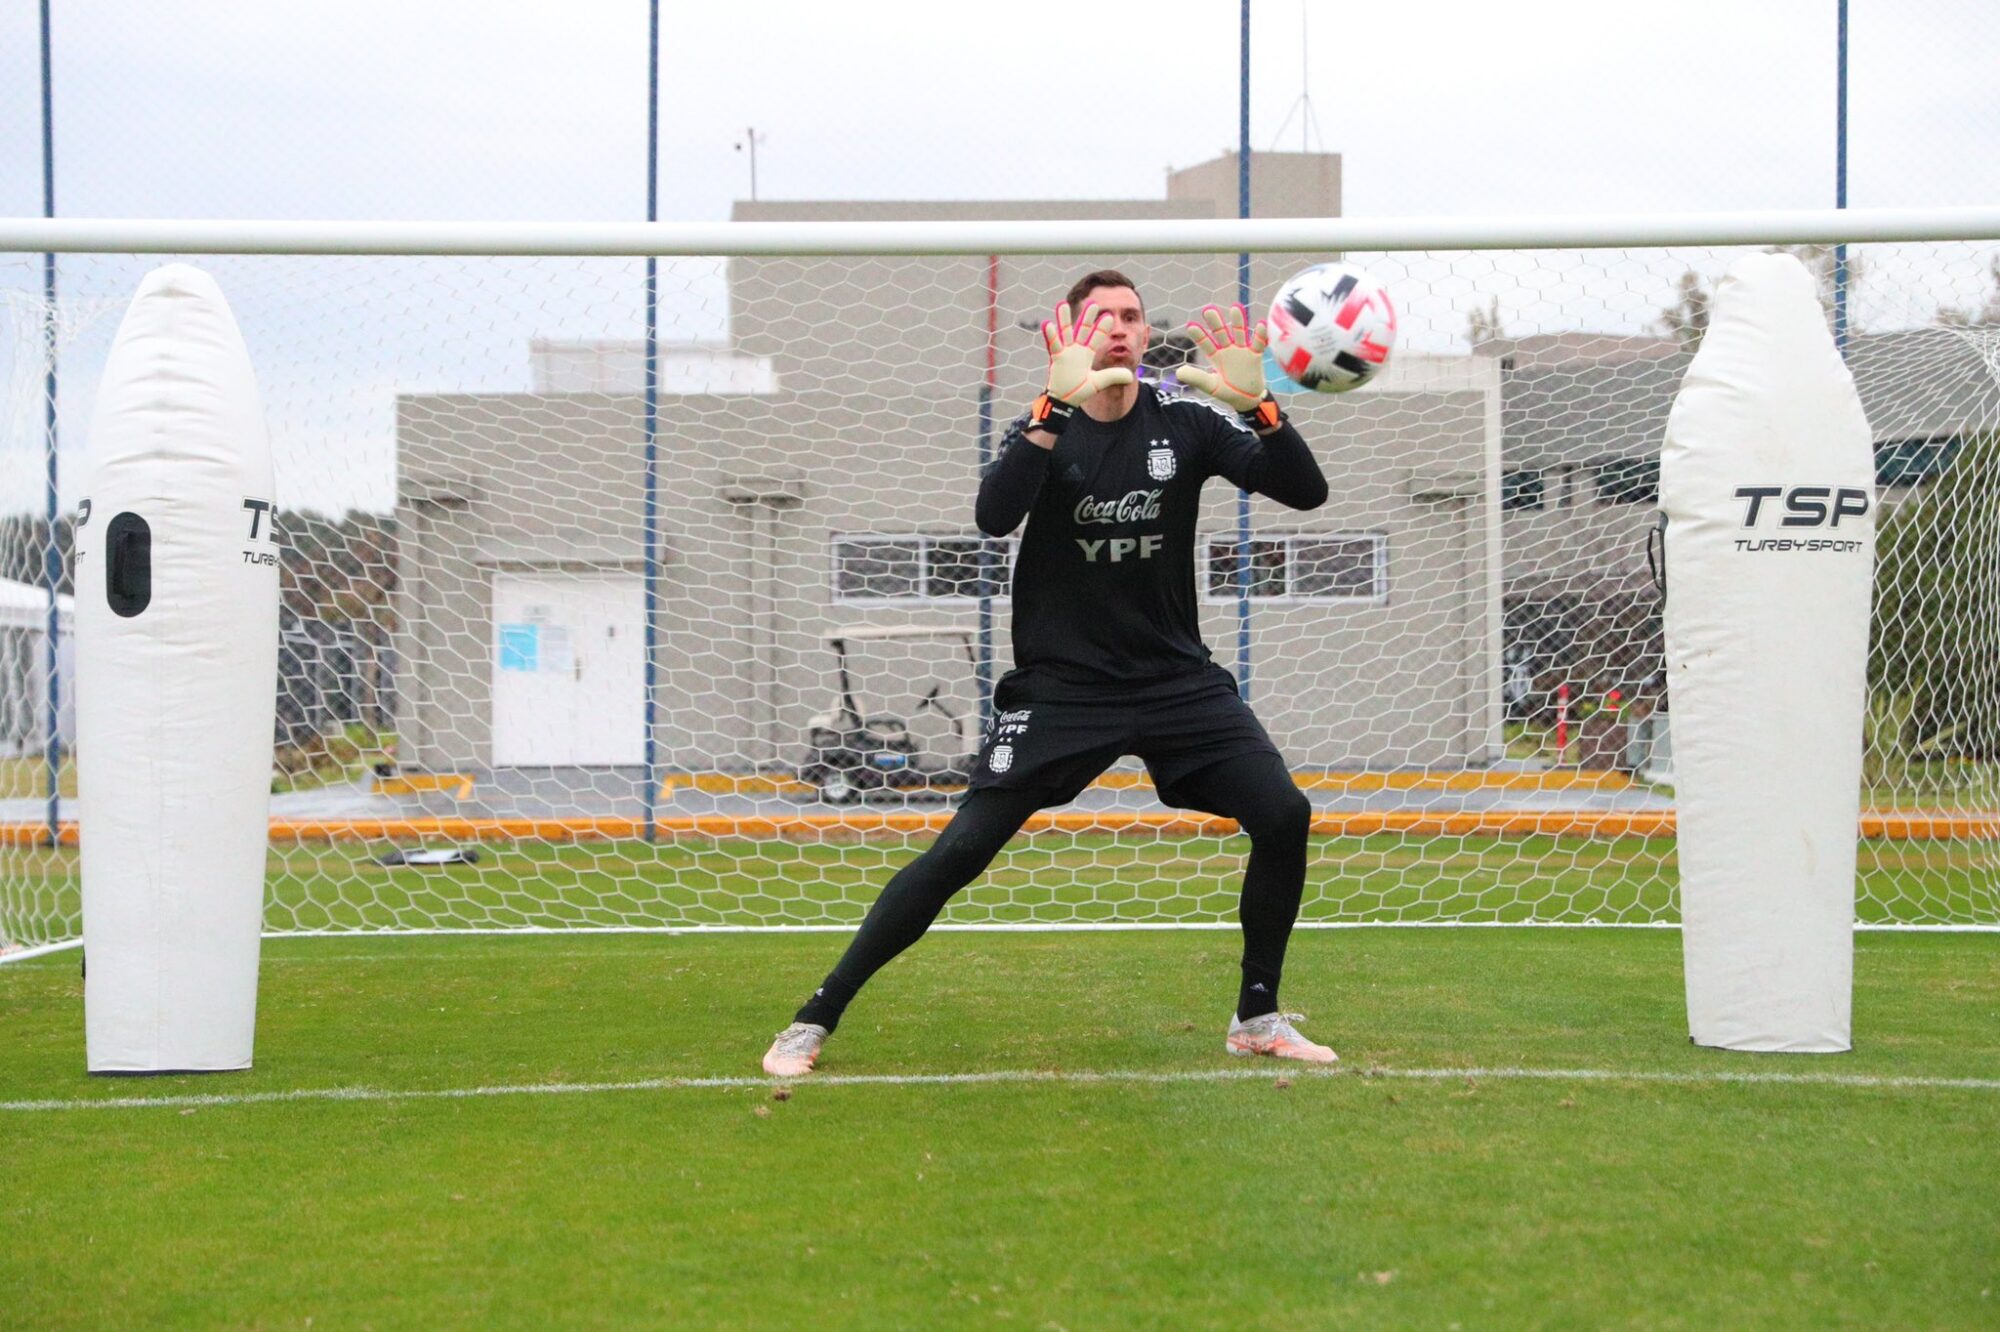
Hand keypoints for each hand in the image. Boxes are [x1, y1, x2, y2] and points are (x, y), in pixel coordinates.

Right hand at [1028, 301, 1134, 436]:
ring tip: (1063, 304)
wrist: (1065, 400)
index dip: (1102, 328)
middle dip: (1087, 317)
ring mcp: (1066, 353)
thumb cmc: (1080, 390)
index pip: (1096, 337)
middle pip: (1082, 330)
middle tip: (1093, 302)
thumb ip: (1114, 376)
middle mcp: (1077, 350)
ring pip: (1065, 332)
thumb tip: (1131, 376)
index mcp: (1087, 353)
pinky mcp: (1056, 359)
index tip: (1108, 316)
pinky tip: (1048, 324)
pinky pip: (1054, 345)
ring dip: (1064, 319)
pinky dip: (1050, 335)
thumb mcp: (1100, 382)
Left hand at [1177, 304, 1269, 413]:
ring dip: (1238, 321)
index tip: (1191, 326)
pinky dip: (1260, 335)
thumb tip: (1178, 372)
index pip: (1206, 344)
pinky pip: (1258, 343)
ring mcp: (1242, 351)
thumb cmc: (1227, 391)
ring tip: (1234, 308)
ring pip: (1239, 333)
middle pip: (1221, 333)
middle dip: (1216, 323)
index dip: (1199, 336)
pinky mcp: (1255, 355)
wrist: (1247, 399)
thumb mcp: (1211, 386)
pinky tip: (1261, 325)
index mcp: (1216, 356)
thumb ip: (1196, 378)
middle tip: (1208, 310)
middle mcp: (1228, 350)